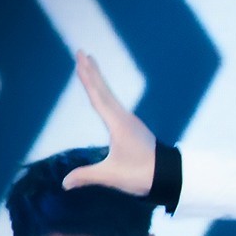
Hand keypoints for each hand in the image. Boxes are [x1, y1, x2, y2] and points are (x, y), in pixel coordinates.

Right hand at [62, 50, 156, 194]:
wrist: (170, 176)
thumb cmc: (142, 174)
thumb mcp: (111, 175)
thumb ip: (87, 176)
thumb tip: (64, 182)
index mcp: (118, 124)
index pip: (98, 98)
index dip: (88, 79)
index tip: (80, 61)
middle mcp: (124, 118)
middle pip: (104, 91)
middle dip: (92, 72)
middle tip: (82, 52)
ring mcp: (130, 122)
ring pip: (110, 96)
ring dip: (99, 81)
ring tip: (90, 67)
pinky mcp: (133, 128)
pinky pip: (115, 105)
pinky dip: (105, 94)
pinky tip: (103, 95)